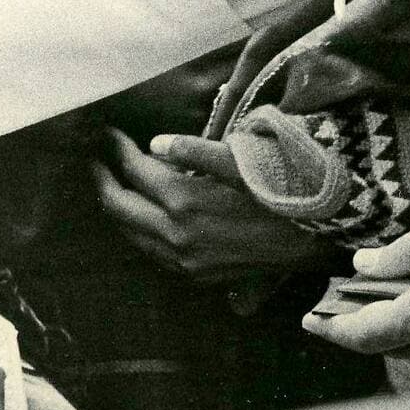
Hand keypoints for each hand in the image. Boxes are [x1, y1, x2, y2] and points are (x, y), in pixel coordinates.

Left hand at [93, 129, 331, 282]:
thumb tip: (154, 144)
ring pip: (131, 234)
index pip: (133, 171)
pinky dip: (138, 229)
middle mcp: (176, 236)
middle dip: (102, 180)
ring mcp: (183, 261)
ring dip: (117, 208)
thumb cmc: (280, 191)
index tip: (107, 133)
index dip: (116, 150)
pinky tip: (140, 215)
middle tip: (95, 159)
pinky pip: (150, 252)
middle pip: (119, 208)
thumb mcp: (241, 161)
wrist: (314, 240)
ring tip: (111, 184)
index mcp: (184, 202)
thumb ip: (194, 150)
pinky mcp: (195, 276)